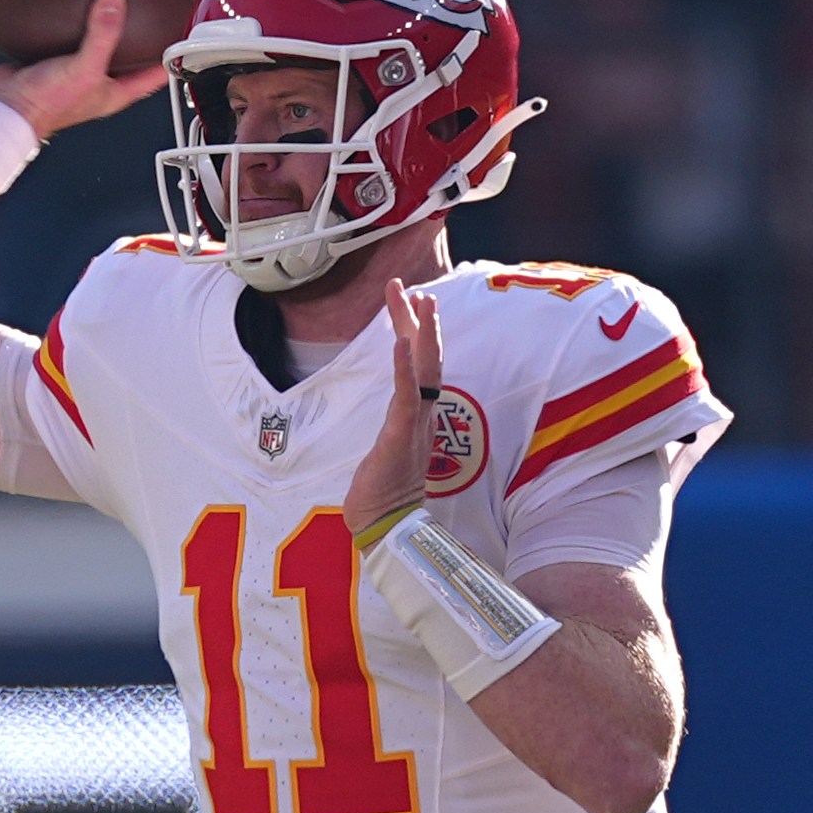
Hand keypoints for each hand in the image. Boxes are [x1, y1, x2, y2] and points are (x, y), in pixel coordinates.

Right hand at [0, 0, 168, 141]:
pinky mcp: (52, 64)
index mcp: (114, 93)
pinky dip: (76, 26)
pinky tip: (74, 10)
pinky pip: (70, 41)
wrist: (4, 110)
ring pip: (99, 48)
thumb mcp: (84, 69)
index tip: (182, 36)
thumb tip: (114, 3)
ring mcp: (74, 74)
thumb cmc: (45, 106)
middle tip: (152, 13)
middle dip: (140, 39)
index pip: (152, 76)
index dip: (169, 58)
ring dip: (107, 30)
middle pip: (128, 60)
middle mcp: (97, 84)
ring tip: (116, 4)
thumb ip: (102, 36)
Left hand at [344, 279, 443, 541]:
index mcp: (417, 415)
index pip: (420, 364)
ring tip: (422, 300)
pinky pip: (407, 396)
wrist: (386, 525)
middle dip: (419, 320)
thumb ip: (396, 428)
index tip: (409, 300)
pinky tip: (402, 343)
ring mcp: (415, 423)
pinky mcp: (401, 434)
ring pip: (425, 370)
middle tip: (413, 287)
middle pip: (427, 357)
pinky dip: (405, 368)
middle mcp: (423, 414)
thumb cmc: (384, 492)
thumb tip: (395, 416)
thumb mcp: (389, 449)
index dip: (415, 331)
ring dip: (423, 333)